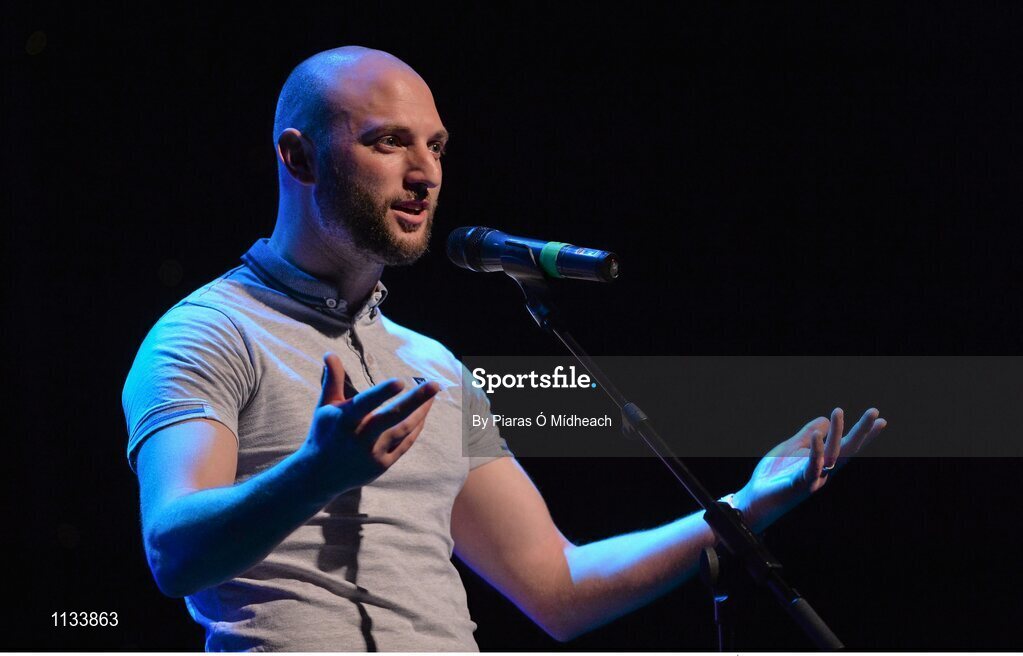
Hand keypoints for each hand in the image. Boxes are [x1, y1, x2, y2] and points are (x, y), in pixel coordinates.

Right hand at [300, 352, 439, 496]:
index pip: (365, 403)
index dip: (382, 393)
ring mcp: (372, 453)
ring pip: (403, 430)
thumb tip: (330, 353)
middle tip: (435, 385)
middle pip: (392, 417)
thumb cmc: (324, 433)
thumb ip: (333, 380)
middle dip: (416, 400)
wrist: (320, 476)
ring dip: (421, 412)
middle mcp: (360, 437)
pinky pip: (405, 444)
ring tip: (433, 395)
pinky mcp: (382, 465)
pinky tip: (424, 414)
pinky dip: (416, 428)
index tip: (401, 381)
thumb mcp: (326, 406)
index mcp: (344, 420)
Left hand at [733, 407, 886, 532]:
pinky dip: (815, 451)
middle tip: (875, 412)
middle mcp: (824, 470)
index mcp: (824, 462)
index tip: (881, 419)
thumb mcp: (791, 448)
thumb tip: (825, 420)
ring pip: (832, 455)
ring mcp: (814, 478)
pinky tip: (817, 435)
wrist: (756, 499)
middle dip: (862, 432)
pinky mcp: (800, 483)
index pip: (847, 445)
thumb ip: (807, 434)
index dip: (864, 434)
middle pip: (848, 450)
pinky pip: (811, 466)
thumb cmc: (774, 475)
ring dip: (837, 433)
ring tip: (838, 411)